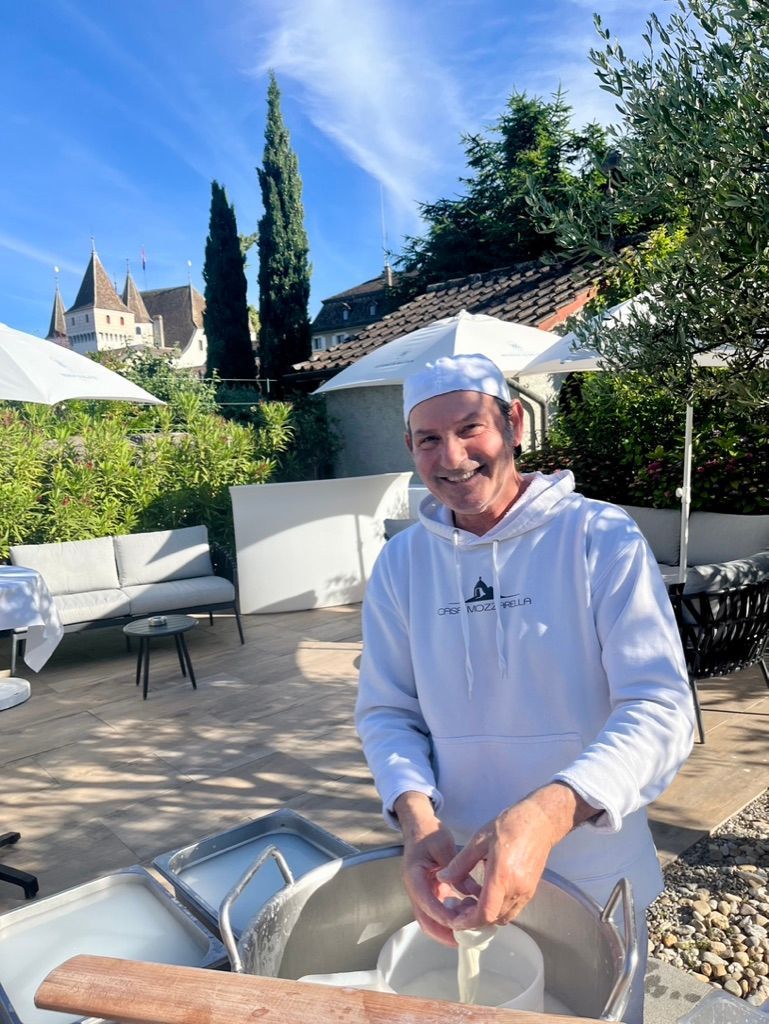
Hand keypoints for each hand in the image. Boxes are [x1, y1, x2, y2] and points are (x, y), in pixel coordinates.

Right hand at [394, 792, 478, 945]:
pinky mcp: (428, 892)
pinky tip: (466, 916)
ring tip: (468, 932)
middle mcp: (414, 889)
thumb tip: (473, 893)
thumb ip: (457, 869)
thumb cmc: (429, 833)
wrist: (418, 826)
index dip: (442, 916)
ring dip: (446, 929)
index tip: (460, 923)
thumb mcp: (444, 846)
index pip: (426, 903)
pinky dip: (449, 918)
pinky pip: (436, 911)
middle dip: (443, 933)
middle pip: (424, 920)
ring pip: (429, 919)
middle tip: (464, 941)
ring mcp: (420, 892)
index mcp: (414, 877)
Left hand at [436, 783, 596, 929]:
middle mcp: (516, 889)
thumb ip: (461, 863)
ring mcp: (526, 892)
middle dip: (474, 920)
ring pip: (504, 917)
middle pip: (493, 919)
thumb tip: (443, 878)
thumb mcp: (479, 840)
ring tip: (470, 902)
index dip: (468, 922)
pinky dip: (498, 910)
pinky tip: (487, 896)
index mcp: (502, 876)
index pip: (485, 913)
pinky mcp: (531, 890)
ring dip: (487, 916)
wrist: (540, 822)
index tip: (454, 921)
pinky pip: (513, 910)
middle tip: (458, 909)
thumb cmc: (509, 825)